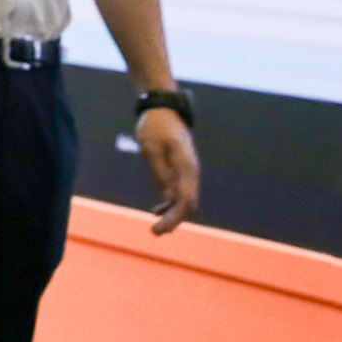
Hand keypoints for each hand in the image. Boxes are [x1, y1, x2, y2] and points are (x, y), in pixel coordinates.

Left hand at [137, 108, 199, 234]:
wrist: (163, 109)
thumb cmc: (155, 126)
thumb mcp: (151, 147)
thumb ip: (159, 171)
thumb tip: (167, 196)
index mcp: (186, 166)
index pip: (185, 200)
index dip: (174, 217)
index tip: (159, 228)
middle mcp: (190, 171)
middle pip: (187, 204)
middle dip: (174, 220)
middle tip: (155, 232)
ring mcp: (186, 171)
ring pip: (184, 200)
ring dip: (172, 215)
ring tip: (156, 228)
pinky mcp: (179, 170)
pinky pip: (177, 192)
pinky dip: (169, 204)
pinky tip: (156, 212)